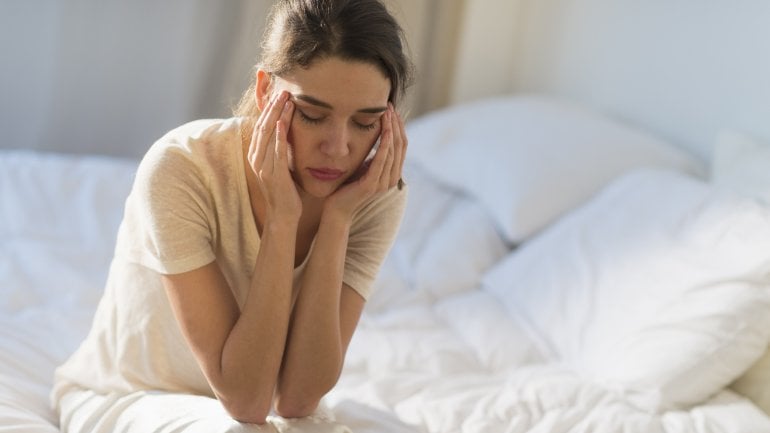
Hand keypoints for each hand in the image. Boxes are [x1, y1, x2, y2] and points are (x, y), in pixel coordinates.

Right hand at [247, 90, 301, 223]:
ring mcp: (263, 167)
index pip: (261, 126)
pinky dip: (279, 135)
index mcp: (256, 156)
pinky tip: (284, 121)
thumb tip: (287, 132)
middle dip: (272, 107)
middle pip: (262, 126)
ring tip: (286, 99)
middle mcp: (256, 159)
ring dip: (277, 115)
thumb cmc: (286, 191)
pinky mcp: (273, 174)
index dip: (268, 109)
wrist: (284, 215)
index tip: (279, 94)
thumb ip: (280, 150)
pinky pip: (276, 150)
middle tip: (283, 90)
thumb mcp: (280, 166)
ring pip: (268, 135)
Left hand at [325, 103, 406, 219]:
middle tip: (390, 105)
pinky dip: (384, 143)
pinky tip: (383, 130)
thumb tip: (380, 135)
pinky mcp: (372, 184)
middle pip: (400, 145)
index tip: (392, 109)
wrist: (336, 208)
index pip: (401, 145)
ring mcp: (383, 183)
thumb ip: (375, 156)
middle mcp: (392, 178)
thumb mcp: (364, 166)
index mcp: (392, 173)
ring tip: (386, 112)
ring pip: (393, 150)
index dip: (399, 126)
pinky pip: (382, 160)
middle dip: (396, 123)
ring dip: (391, 129)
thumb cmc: (347, 186)